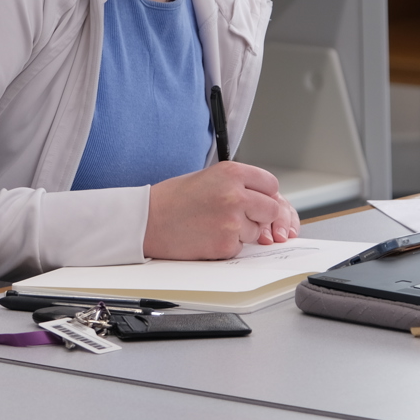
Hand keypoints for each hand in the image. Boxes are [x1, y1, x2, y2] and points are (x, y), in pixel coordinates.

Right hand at [141, 161, 300, 260]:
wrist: (148, 221)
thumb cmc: (173, 199)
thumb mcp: (209, 178)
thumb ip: (238, 185)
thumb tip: (264, 201)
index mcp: (231, 173)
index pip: (270, 185)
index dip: (265, 195)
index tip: (259, 200)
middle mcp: (235, 195)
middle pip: (272, 209)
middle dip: (260, 215)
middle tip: (240, 216)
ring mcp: (233, 221)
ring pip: (257, 231)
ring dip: (243, 231)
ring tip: (214, 224)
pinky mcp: (226, 244)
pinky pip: (240, 247)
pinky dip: (228, 245)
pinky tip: (208, 235)